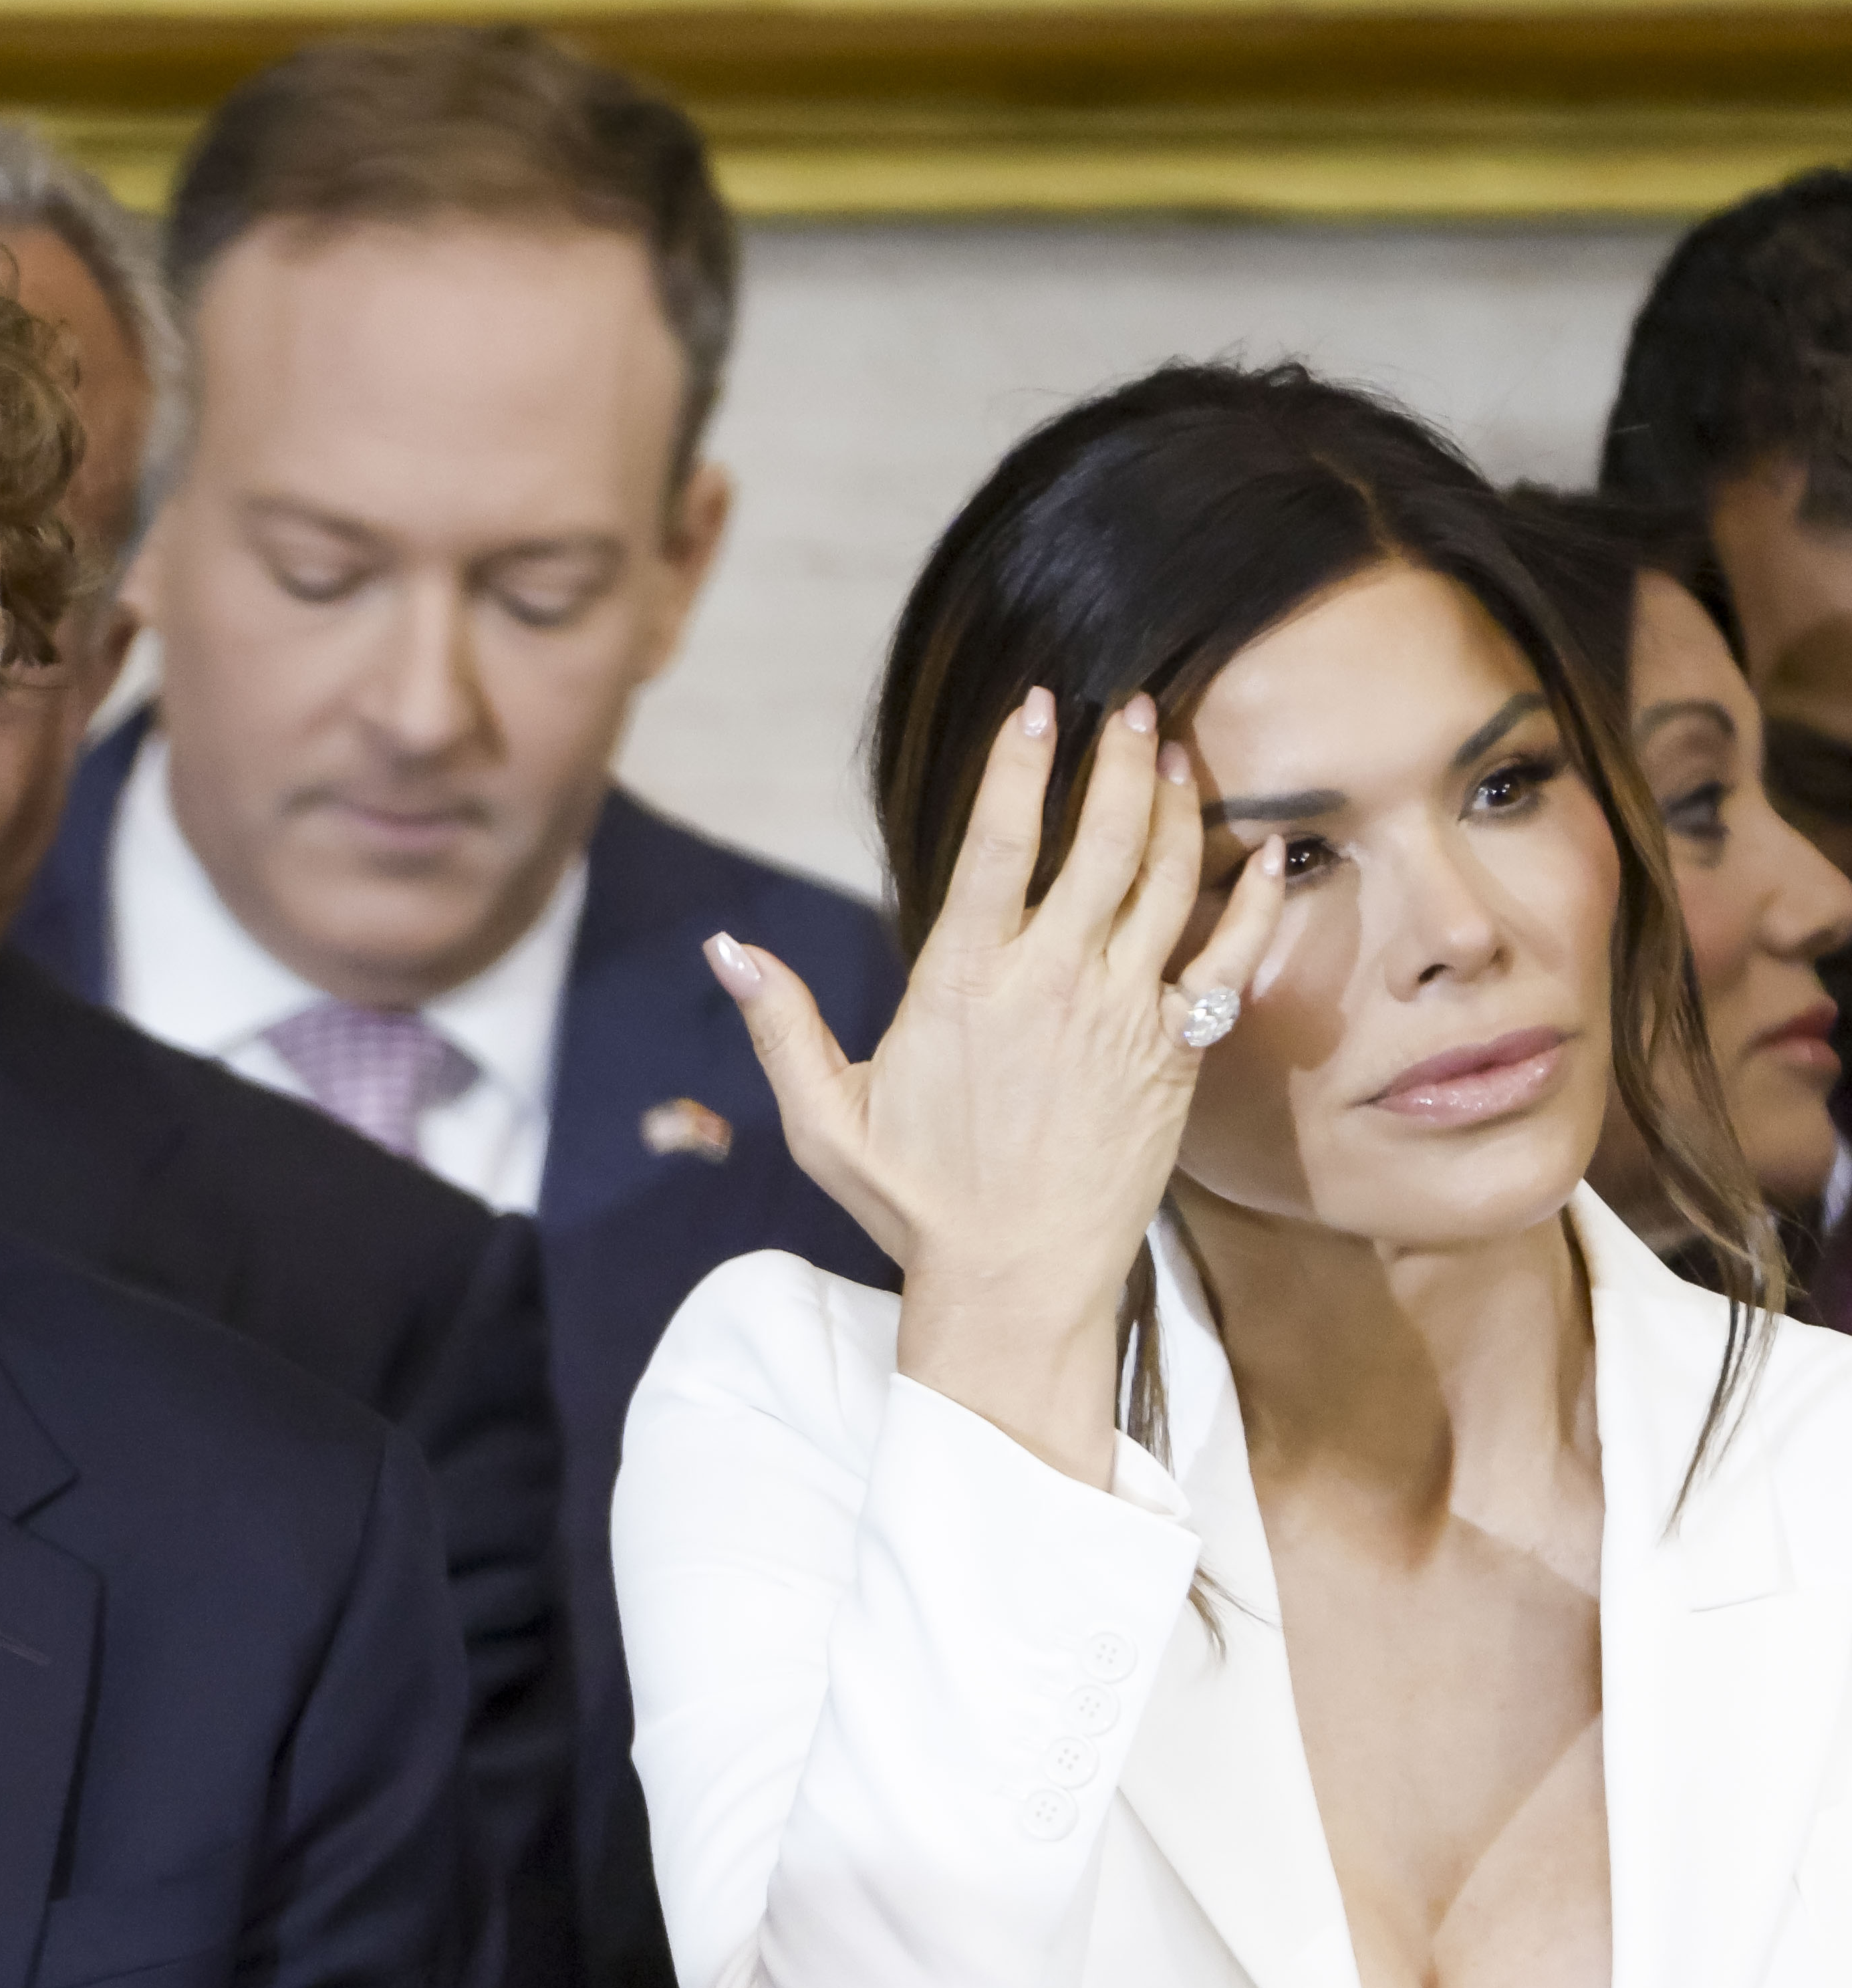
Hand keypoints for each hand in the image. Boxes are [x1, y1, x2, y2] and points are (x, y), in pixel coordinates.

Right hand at [708, 686, 1280, 1484]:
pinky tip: (1264, 851)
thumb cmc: (916, 1201)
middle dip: (1118, 761)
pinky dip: (1251, 897)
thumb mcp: (823, 1118)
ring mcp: (1124, 1013)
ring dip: (1177, 807)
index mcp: (963, 985)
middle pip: (1101, 840)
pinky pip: (1229, 956)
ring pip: (1167, 880)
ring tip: (1177, 753)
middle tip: (1130, 706)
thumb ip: (779, 1023)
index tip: (1035, 709)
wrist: (1018, 1281)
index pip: (996, 846)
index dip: (1018, 768)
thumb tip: (723, 946)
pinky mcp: (1175, 1051)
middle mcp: (1052, 983)